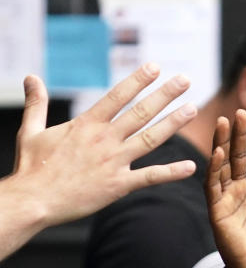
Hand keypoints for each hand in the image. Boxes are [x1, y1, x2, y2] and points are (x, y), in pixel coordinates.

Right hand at [10, 63, 197, 224]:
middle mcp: (104, 140)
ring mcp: (113, 162)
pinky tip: (191, 167)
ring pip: (150, 138)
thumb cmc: (32, 168)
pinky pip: (150, 177)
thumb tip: (31, 77)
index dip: (137, 80)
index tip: (155, 67)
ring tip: (193, 109)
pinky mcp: (118, 185)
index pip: (117, 96)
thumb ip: (37, 104)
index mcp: (86, 125)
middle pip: (140, 112)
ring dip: (173, 123)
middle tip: (185, 80)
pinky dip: (171, 172)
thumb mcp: (31, 131)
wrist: (33, 201)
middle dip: (164, 95)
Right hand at [205, 111, 245, 267]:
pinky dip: (215, 168)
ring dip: (222, 144)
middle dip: (238, 134)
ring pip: (222, 165)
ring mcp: (226, 200)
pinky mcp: (217, 211)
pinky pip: (214, 186)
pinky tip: (218, 152)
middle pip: (237, 156)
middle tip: (239, 111)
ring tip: (224, 121)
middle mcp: (239, 191)